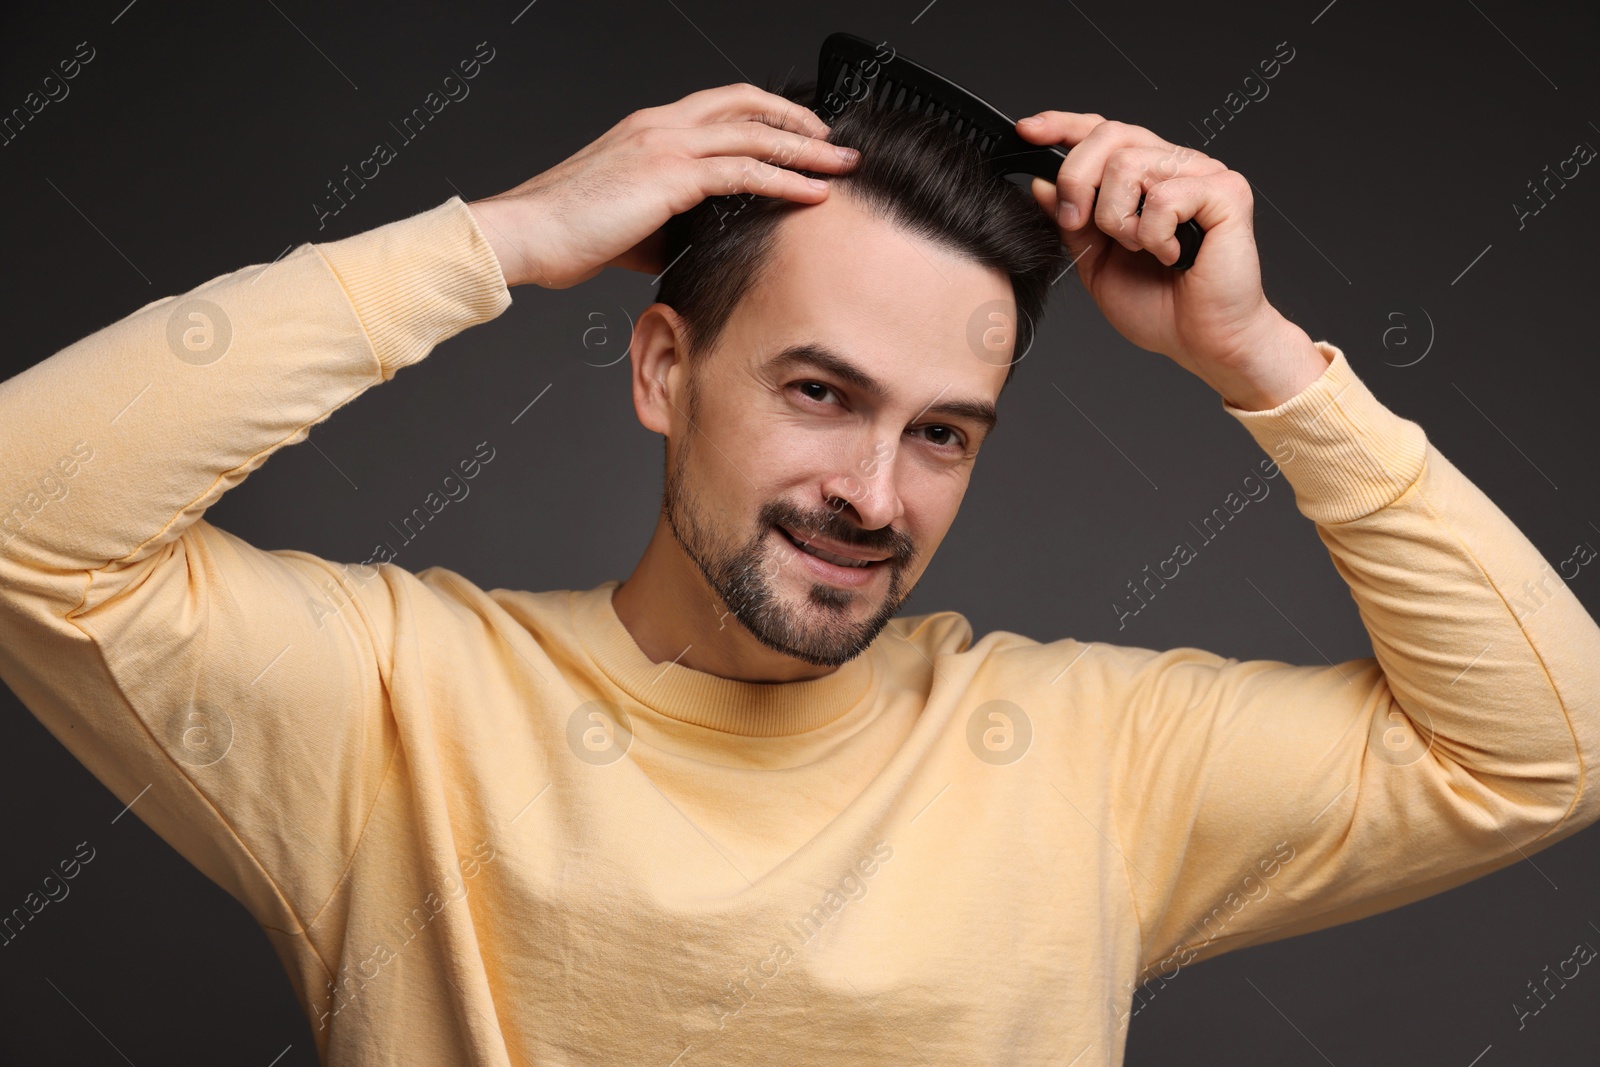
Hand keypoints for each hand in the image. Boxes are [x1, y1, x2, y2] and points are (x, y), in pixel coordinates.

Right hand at [466, 83, 859, 289]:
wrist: (525, 234)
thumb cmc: (566, 233)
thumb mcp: (631, 224)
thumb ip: (670, 224)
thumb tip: (700, 244)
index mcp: (649, 128)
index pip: (723, 106)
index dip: (768, 116)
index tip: (802, 137)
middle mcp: (661, 125)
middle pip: (749, 106)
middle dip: (800, 123)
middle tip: (835, 145)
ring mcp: (666, 144)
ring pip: (755, 134)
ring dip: (807, 151)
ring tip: (841, 166)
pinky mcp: (670, 175)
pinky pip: (744, 172)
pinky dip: (786, 181)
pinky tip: (812, 195)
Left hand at [1014, 113, 1326, 408]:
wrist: (1203, 342)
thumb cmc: (1160, 307)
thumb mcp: (1095, 263)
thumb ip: (1071, 223)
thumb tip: (1043, 184)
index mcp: (1144, 178)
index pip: (1102, 131)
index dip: (1063, 126)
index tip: (1027, 133)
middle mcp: (1174, 166)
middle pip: (1110, 135)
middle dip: (1077, 180)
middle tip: (1077, 223)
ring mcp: (1203, 174)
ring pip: (1130, 164)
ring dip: (1118, 220)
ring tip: (1141, 250)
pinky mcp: (1226, 192)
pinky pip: (1164, 195)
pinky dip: (1155, 235)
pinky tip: (1172, 256)